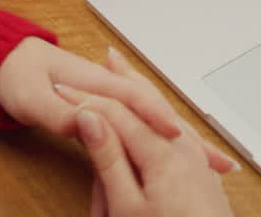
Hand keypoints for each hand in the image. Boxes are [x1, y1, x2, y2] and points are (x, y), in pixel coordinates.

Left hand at [0, 39, 237, 173]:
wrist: (5, 63)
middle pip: (158, 111)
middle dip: (188, 134)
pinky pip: (144, 125)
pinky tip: (183, 151)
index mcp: (97, 82)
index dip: (156, 117)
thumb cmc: (17, 76)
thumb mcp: (31, 97)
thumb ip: (57, 111)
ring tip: (216, 161)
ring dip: (186, 140)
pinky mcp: (109, 108)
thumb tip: (85, 121)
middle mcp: (111, 88)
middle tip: (217, 158)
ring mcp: (112, 97)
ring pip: (156, 120)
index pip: (135, 100)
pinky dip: (167, 139)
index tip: (176, 135)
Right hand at [75, 73, 234, 216]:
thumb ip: (109, 159)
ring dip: (141, 91)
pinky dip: (157, 112)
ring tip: (124, 67)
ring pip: (160, 114)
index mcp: (162, 152)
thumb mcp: (128, 205)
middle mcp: (182, 147)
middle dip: (120, 83)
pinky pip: (173, 129)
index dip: (85, 99)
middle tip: (104, 58)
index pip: (115, 113)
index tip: (59, 90)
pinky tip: (153, 110)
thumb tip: (90, 119)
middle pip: (143, 103)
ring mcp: (195, 157)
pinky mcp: (200, 169)